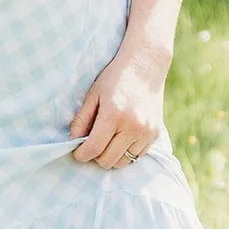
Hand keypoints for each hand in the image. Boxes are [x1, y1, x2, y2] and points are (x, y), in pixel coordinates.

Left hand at [68, 43, 165, 169]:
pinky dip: (125, 153)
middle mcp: (133, 127)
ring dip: (111, 157)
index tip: (77, 153)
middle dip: (95, 156)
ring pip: (123, 163)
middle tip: (91, 145)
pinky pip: (136, 157)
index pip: (94, 149)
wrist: (145, 66)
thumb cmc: (115, 78)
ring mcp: (146, 132)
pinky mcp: (155, 135)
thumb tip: (73, 141)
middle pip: (108, 160)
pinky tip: (120, 138)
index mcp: (114, 115)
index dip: (81, 155)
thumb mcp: (93, 94)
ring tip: (107, 142)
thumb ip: (81, 120)